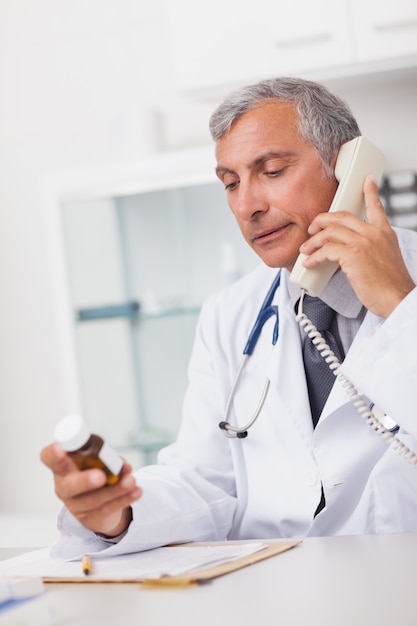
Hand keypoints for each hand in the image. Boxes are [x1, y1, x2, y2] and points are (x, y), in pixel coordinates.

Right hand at [40, 442, 142, 536]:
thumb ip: (106, 458)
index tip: (60, 448)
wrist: (99, 503)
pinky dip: (124, 499)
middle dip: (85, 480)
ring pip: (94, 500)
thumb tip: (123, 466)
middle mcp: (64, 486)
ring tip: (132, 481)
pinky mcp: (91, 518)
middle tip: (101, 476)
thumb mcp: (96, 460)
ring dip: (115, 490)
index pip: (49, 458)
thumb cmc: (95, 471)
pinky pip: (107, 509)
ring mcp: (76, 505)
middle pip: (69, 486)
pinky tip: (137, 492)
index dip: (53, 454)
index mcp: (62, 466)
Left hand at [299, 176, 415, 317]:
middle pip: (341, 217)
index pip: (376, 207)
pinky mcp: (353, 255)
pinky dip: (314, 256)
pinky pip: (326, 249)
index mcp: (385, 233)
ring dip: (313, 241)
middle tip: (312, 229)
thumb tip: (354, 252)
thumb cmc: (391, 285)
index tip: (366, 181)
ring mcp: (363, 242)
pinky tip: (310, 262)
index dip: (370, 192)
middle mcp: (374, 234)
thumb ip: (374, 248)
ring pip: (329, 232)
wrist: (397, 298)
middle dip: (322, 220)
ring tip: (306, 249)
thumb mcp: (388, 258)